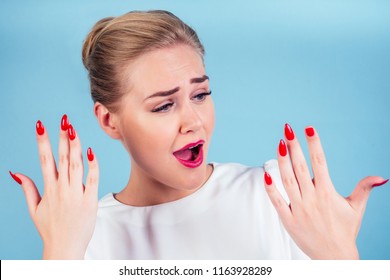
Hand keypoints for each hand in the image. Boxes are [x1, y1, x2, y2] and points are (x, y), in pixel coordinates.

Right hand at [9, 115, 98, 258]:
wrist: (65, 247)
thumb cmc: (50, 229)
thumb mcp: (34, 209)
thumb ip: (27, 188)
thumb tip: (16, 172)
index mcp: (48, 189)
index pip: (44, 160)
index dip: (43, 141)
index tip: (41, 125)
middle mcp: (61, 189)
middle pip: (62, 158)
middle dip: (62, 138)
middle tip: (63, 120)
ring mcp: (76, 194)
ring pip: (76, 165)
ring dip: (75, 146)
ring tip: (74, 129)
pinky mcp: (90, 200)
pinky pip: (92, 179)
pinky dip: (92, 165)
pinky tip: (91, 152)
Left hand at [264, 124, 387, 258]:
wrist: (334, 257)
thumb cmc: (345, 230)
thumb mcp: (356, 208)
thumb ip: (364, 188)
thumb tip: (381, 177)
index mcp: (327, 193)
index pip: (320, 162)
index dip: (314, 144)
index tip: (308, 128)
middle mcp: (312, 198)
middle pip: (300, 167)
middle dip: (294, 146)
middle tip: (288, 129)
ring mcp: (298, 209)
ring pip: (287, 180)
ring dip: (282, 161)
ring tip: (279, 143)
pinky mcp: (288, 220)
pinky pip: (276, 201)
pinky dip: (271, 188)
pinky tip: (266, 173)